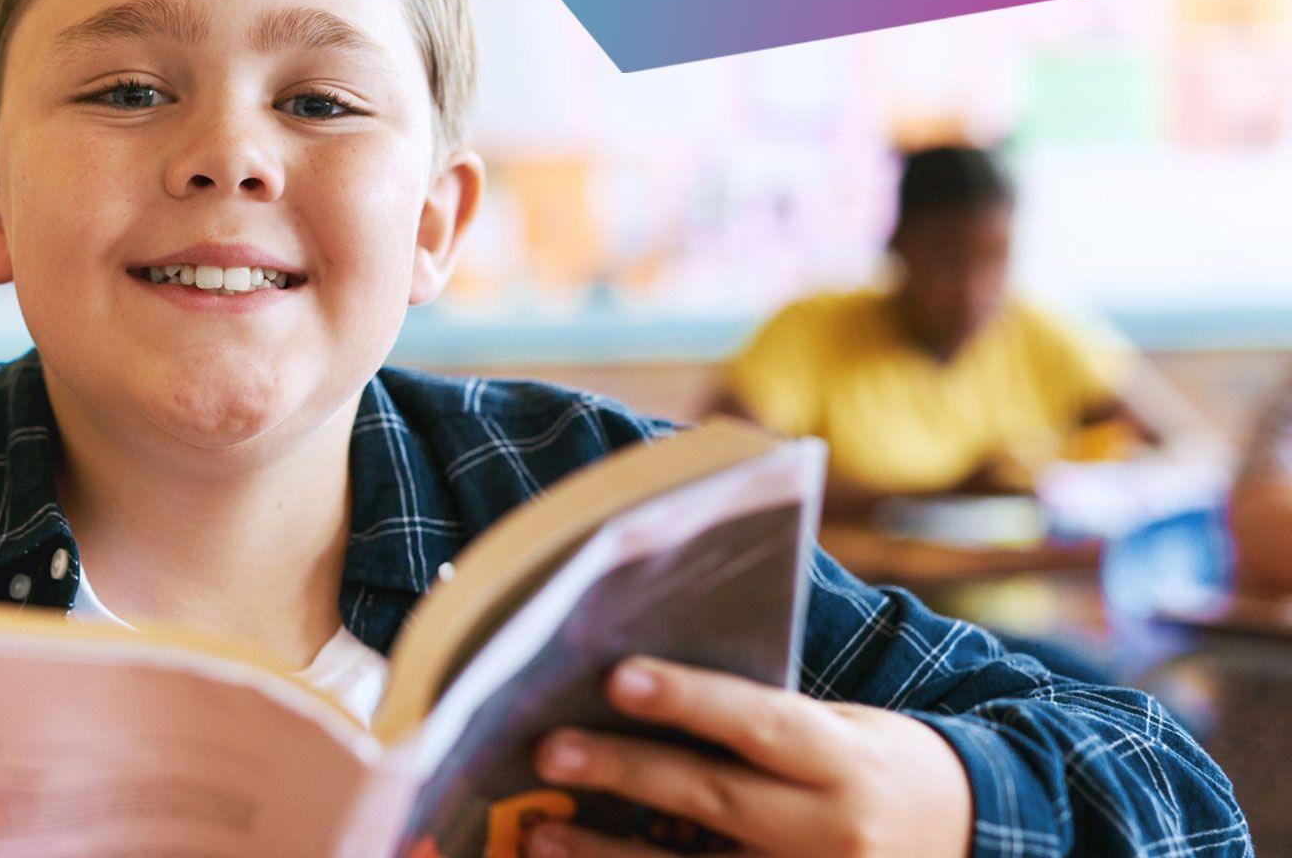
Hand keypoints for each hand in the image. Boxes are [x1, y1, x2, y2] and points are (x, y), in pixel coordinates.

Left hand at [524, 657, 971, 857]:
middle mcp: (833, 830)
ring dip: (610, 856)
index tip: (617, 677)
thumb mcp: (843, 731)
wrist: (973, 842)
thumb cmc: (877, 770)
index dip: (689, 700)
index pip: (759, 723)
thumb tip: (643, 685)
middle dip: (626, 771)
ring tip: (543, 833)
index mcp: (845, 759)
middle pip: (713, 798)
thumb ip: (762, 721)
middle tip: (548, 748)